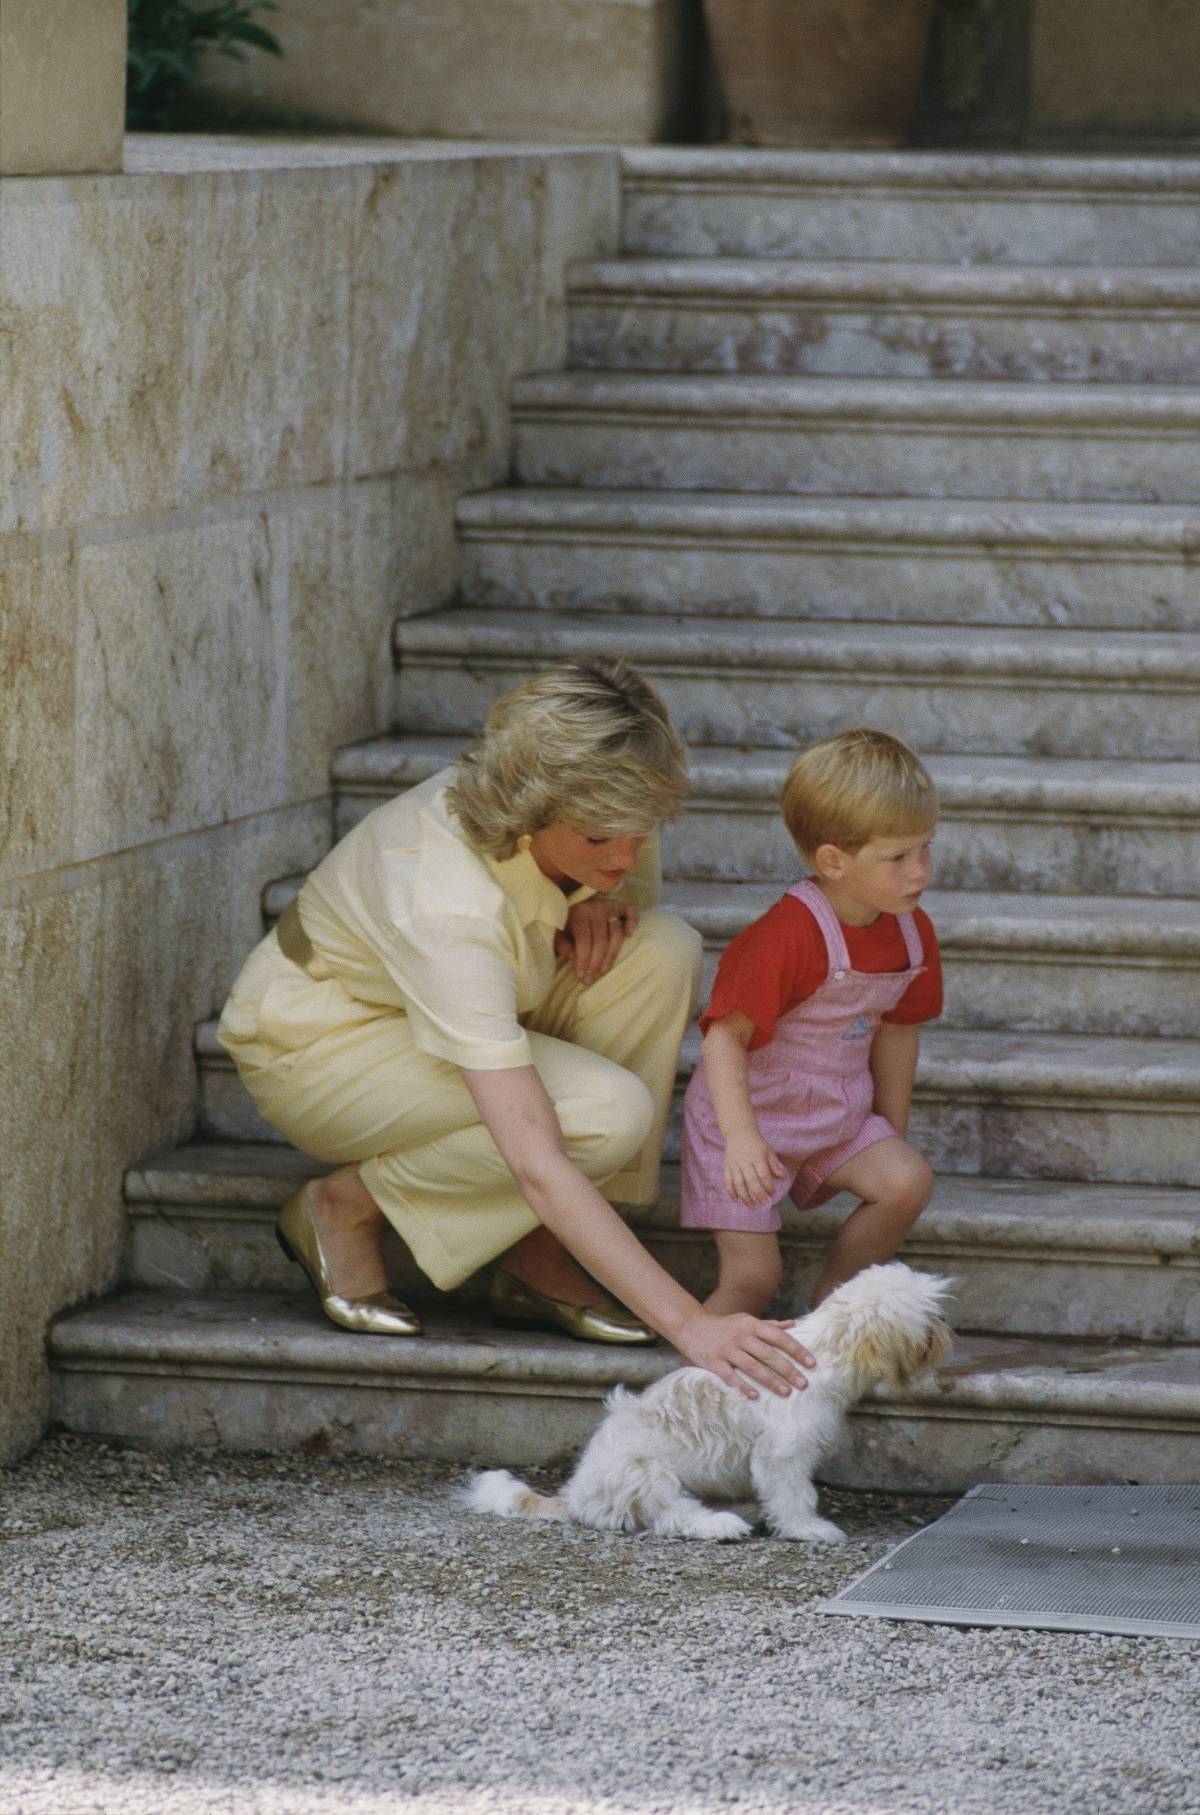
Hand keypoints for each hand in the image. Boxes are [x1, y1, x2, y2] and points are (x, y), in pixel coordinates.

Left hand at [554, 898, 638, 984]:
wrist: (572, 903)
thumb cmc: (566, 923)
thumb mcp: (559, 935)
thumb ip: (565, 947)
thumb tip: (576, 959)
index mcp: (578, 913)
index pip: (584, 939)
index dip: (583, 959)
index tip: (581, 976)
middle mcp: (594, 907)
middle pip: (601, 939)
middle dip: (596, 961)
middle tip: (592, 977)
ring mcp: (609, 906)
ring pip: (616, 932)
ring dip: (612, 953)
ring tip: (604, 969)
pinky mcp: (619, 905)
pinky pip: (630, 911)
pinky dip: (632, 922)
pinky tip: (629, 935)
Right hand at [674, 1309, 815, 1400]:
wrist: (690, 1326)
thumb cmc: (724, 1325)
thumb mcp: (746, 1320)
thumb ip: (769, 1325)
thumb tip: (793, 1324)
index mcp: (751, 1325)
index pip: (779, 1337)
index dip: (797, 1350)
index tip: (812, 1363)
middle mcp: (741, 1336)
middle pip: (769, 1355)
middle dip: (788, 1370)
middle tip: (804, 1384)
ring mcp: (727, 1349)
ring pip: (753, 1367)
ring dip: (771, 1381)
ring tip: (786, 1393)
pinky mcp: (714, 1362)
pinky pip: (731, 1376)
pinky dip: (743, 1386)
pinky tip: (755, 1396)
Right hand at [723, 1127, 787, 1207]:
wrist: (738, 1132)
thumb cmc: (756, 1143)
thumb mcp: (768, 1150)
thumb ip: (774, 1164)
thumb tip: (782, 1177)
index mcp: (757, 1157)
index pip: (763, 1174)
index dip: (768, 1186)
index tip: (772, 1194)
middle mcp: (745, 1161)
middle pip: (751, 1181)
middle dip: (758, 1194)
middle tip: (764, 1204)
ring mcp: (734, 1164)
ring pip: (738, 1183)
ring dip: (744, 1196)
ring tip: (751, 1206)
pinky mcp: (727, 1167)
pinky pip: (727, 1181)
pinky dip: (731, 1191)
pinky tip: (736, 1200)